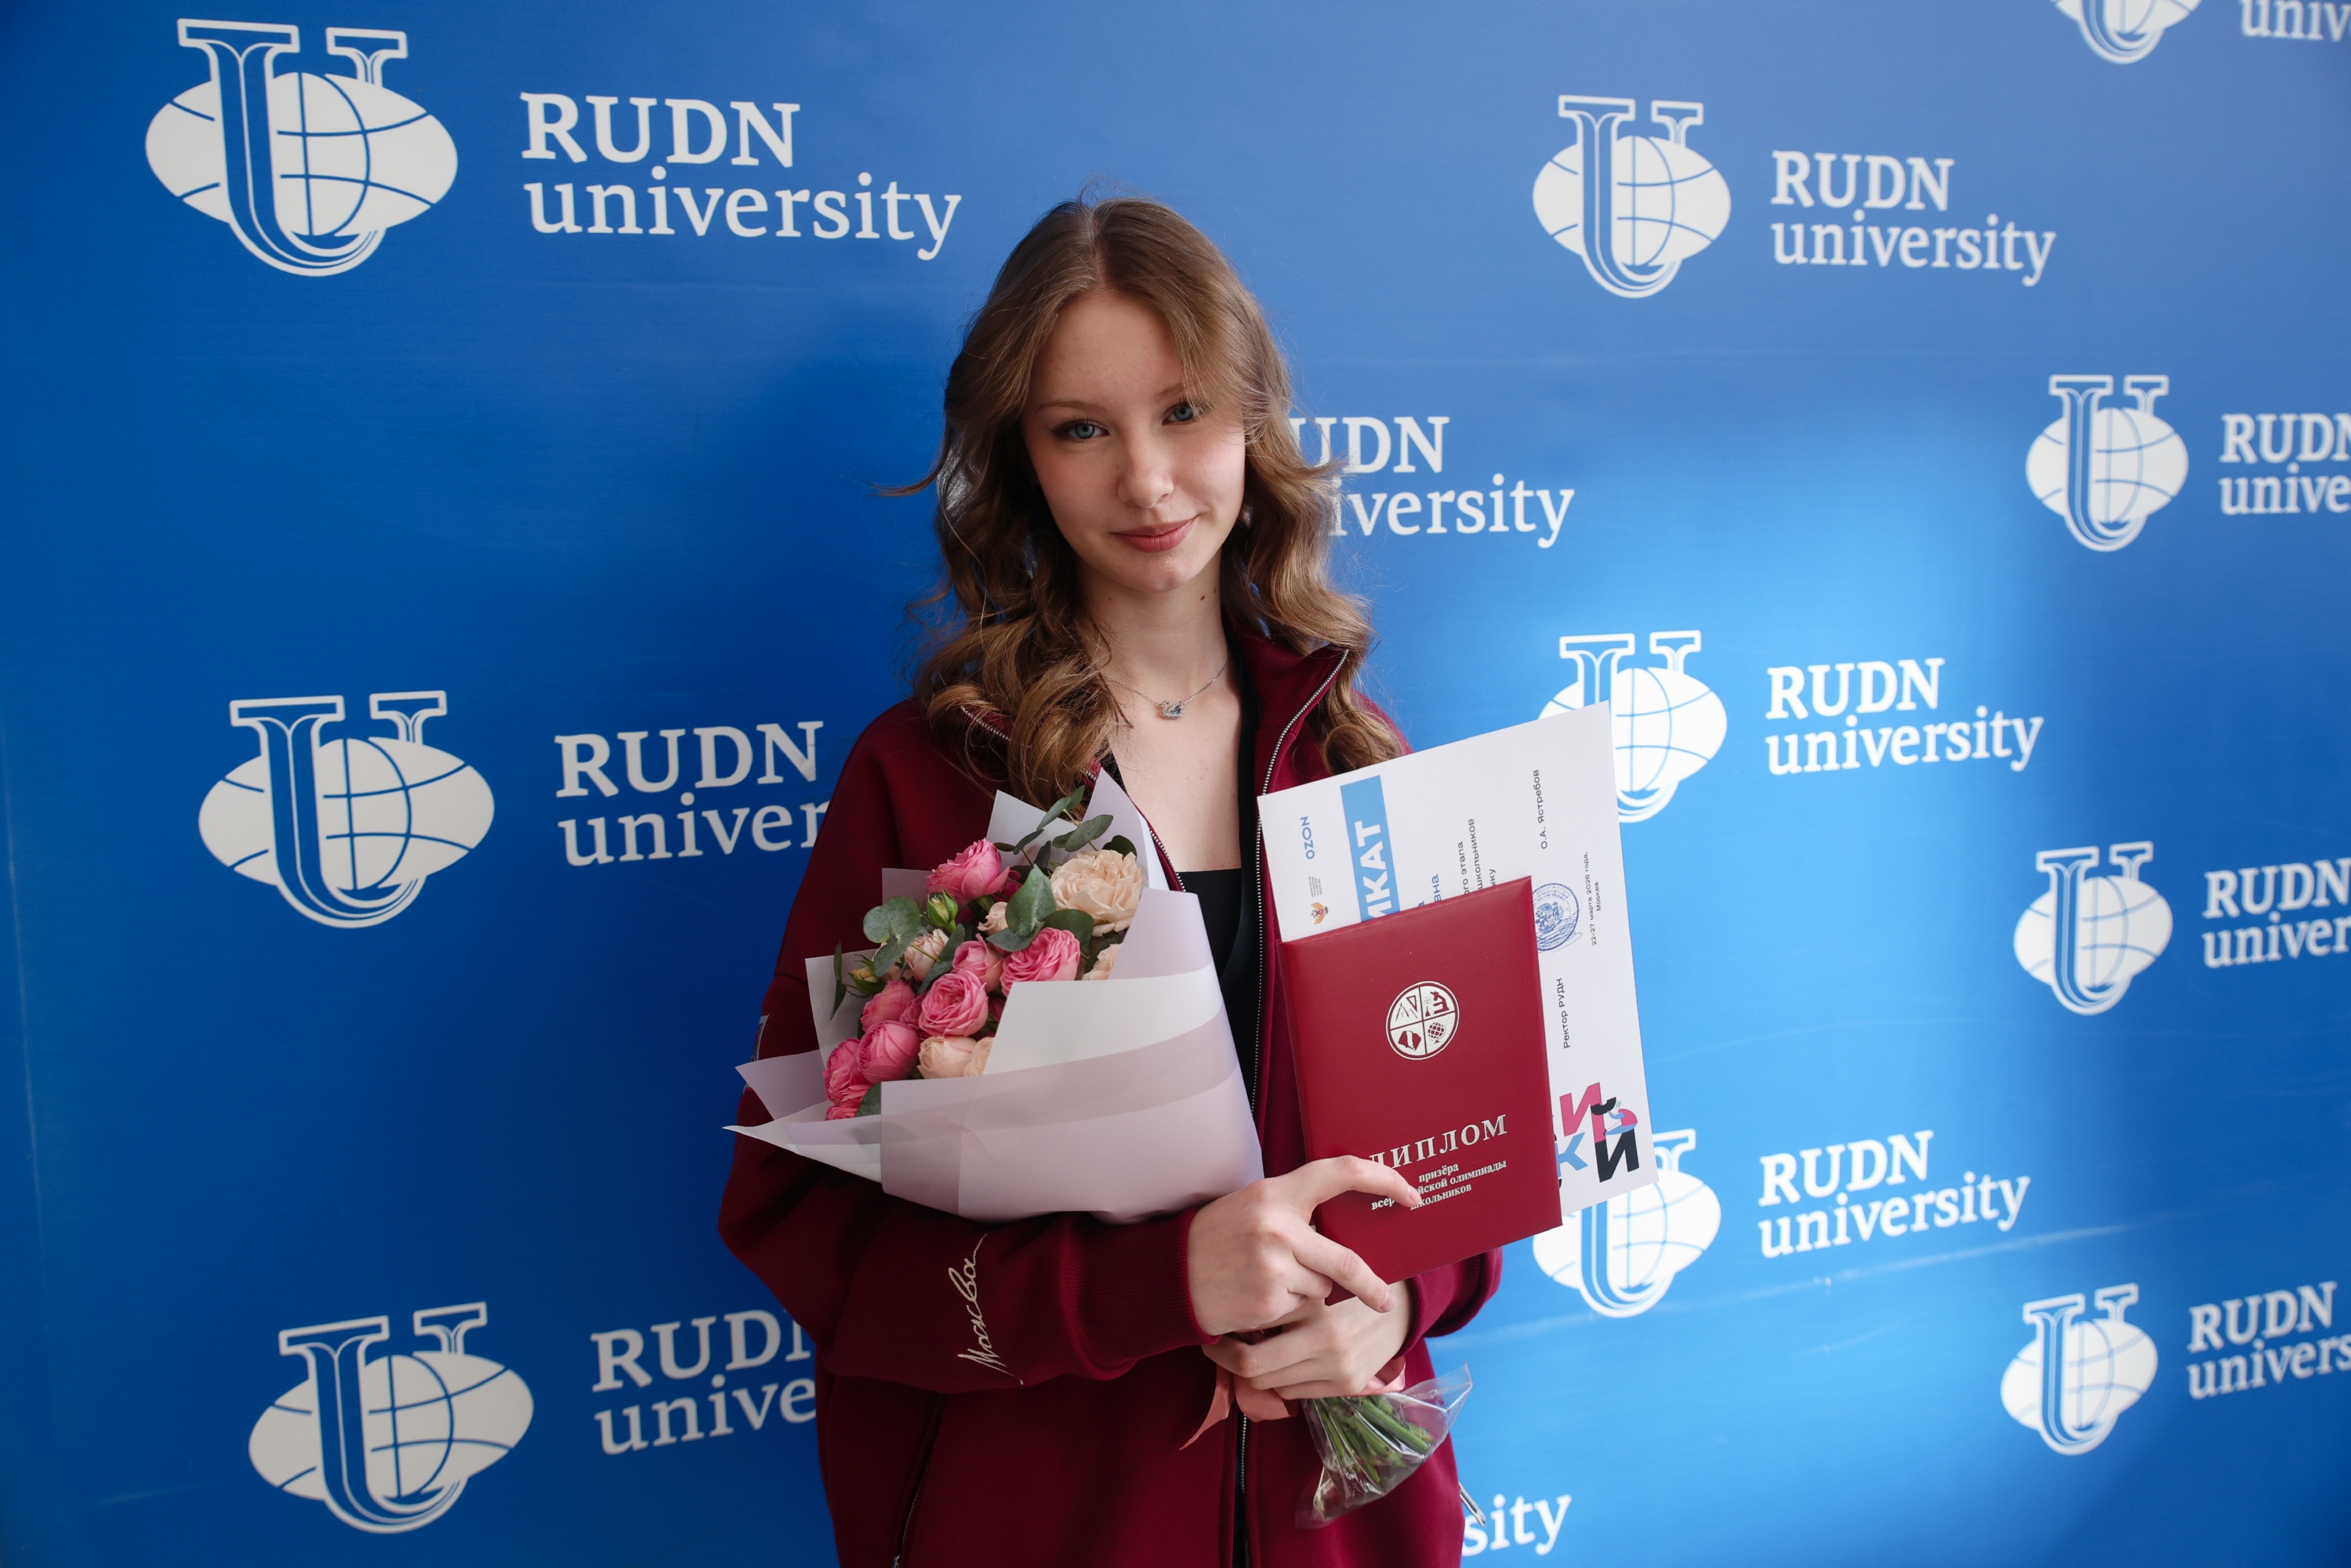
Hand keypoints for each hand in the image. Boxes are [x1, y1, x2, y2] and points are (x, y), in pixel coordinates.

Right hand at [1186, 1156, 1419, 1336]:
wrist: (1171, 1275)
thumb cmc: (1216, 1237)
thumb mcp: (1253, 1206)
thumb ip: (1294, 1211)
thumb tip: (1343, 1229)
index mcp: (1276, 1193)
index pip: (1340, 1173)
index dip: (1382, 1179)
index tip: (1410, 1194)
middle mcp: (1277, 1227)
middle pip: (1345, 1260)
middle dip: (1370, 1285)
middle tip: (1386, 1300)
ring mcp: (1273, 1266)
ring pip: (1321, 1288)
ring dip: (1308, 1291)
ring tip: (1268, 1281)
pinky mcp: (1266, 1301)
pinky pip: (1299, 1309)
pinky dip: (1288, 1309)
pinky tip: (1257, 1298)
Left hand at [1203, 1290, 1414, 1401]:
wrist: (1400, 1301)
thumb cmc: (1346, 1278)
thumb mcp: (1313, 1272)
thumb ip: (1279, 1287)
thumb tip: (1231, 1305)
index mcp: (1315, 1308)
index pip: (1252, 1335)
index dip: (1225, 1336)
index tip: (1214, 1327)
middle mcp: (1327, 1343)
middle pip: (1254, 1368)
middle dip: (1228, 1360)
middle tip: (1215, 1346)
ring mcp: (1338, 1369)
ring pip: (1272, 1384)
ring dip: (1257, 1370)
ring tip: (1249, 1348)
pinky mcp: (1346, 1385)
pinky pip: (1295, 1392)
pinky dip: (1282, 1379)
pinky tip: (1281, 1358)